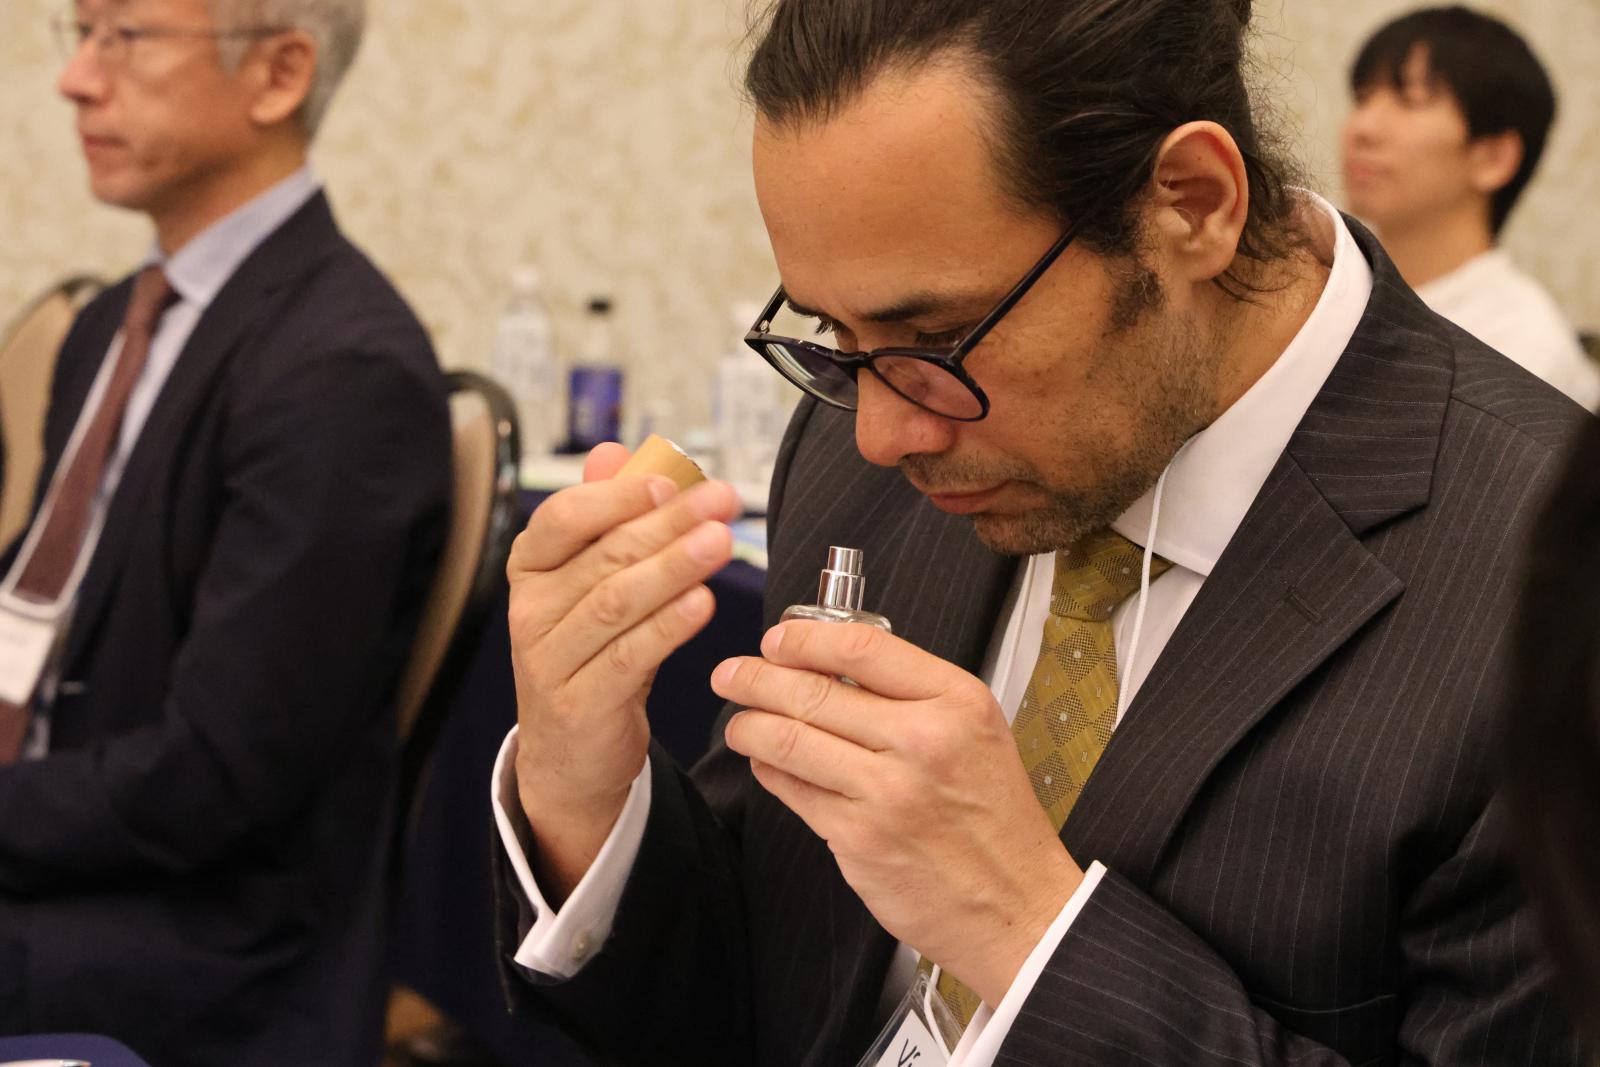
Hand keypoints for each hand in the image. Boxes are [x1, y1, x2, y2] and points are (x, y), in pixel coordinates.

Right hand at [509, 443, 740, 900]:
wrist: (571, 754)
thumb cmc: (589, 654)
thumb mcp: (592, 584)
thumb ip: (604, 517)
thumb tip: (615, 451)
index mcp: (531, 569)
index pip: (563, 517)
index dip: (617, 496)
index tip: (671, 480)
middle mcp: (531, 610)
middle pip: (603, 555)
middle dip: (668, 524)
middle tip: (719, 502)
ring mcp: (549, 660)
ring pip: (616, 602)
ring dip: (673, 567)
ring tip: (719, 542)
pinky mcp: (580, 703)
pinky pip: (628, 656)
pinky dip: (667, 627)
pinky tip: (701, 603)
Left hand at [713, 620, 1082, 1007]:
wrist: (1016, 903)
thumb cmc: (995, 818)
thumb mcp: (977, 730)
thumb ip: (913, 694)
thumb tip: (830, 664)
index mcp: (956, 702)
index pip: (863, 647)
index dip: (806, 638)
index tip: (779, 640)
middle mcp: (921, 741)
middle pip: (813, 691)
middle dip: (757, 677)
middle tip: (732, 673)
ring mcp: (886, 791)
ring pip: (789, 740)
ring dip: (749, 725)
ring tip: (739, 721)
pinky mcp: (857, 838)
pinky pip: (792, 790)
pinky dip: (768, 770)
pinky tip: (764, 762)